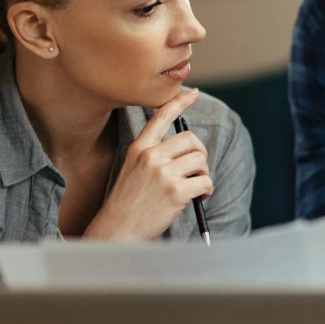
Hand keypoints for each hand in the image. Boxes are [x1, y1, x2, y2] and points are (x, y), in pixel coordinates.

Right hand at [83, 89, 211, 240]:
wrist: (117, 231)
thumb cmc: (127, 203)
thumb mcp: (132, 169)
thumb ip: (153, 155)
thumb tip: (185, 148)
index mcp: (139, 148)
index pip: (161, 116)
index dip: (179, 102)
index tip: (192, 92)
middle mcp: (151, 156)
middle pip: (191, 140)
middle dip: (199, 154)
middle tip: (196, 169)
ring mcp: (163, 173)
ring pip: (200, 160)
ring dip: (203, 173)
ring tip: (195, 185)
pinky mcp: (176, 192)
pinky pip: (205, 181)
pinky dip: (207, 189)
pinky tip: (198, 197)